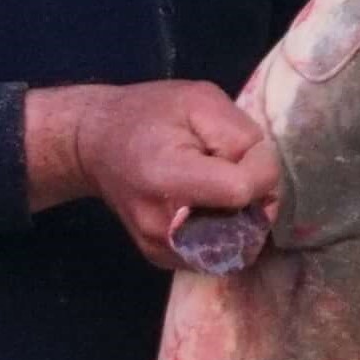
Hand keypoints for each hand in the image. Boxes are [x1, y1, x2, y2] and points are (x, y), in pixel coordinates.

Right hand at [29, 81, 278, 268]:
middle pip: (245, 226)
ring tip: (221, 188)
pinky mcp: (161, 259)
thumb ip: (239, 134)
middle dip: (256, 198)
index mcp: (168, 176)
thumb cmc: (148, 114)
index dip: (260, 170)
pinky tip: (208, 206)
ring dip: (243, 218)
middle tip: (235, 170)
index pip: (241, 190)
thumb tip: (263, 176)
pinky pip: (216, 255)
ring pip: (236, 247)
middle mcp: (162, 224)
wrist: (96, 144)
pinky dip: (225, 232)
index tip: (245, 152)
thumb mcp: (199, 100)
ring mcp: (160, 248)